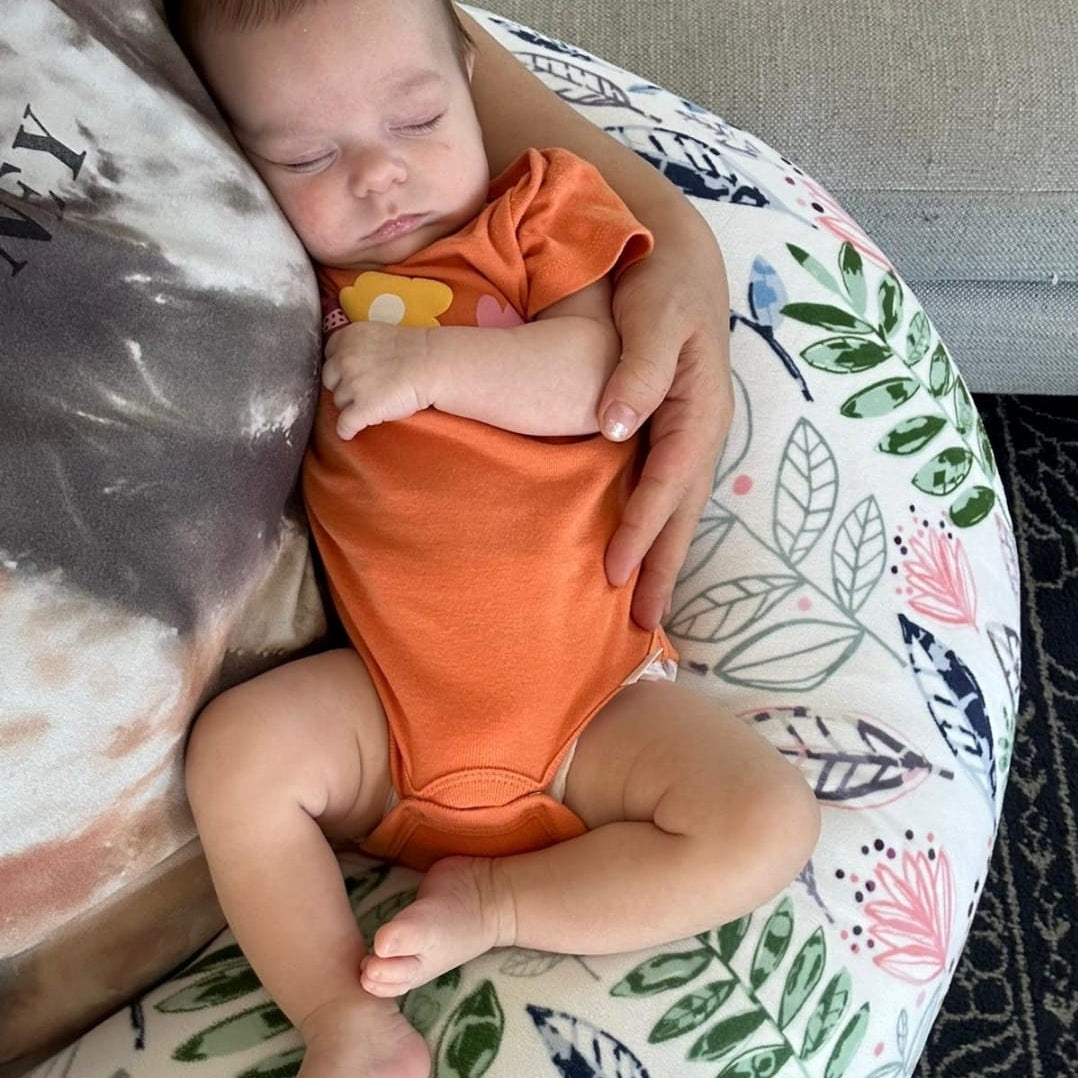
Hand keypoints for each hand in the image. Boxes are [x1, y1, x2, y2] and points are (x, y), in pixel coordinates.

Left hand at [321, 321, 433, 439]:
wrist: (434, 366)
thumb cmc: (415, 351)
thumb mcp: (378, 334)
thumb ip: (357, 344)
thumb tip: (349, 361)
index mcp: (346, 338)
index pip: (330, 356)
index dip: (341, 367)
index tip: (352, 373)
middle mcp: (343, 360)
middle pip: (330, 380)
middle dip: (343, 386)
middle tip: (364, 390)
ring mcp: (351, 386)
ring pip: (338, 402)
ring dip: (351, 405)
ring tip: (372, 405)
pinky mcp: (362, 410)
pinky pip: (344, 425)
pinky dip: (347, 430)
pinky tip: (351, 432)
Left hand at [599, 243, 733, 629]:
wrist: (682, 259)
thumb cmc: (663, 284)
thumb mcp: (653, 316)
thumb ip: (637, 368)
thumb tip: (615, 427)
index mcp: (700, 410)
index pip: (667, 484)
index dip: (641, 530)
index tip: (612, 572)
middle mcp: (703, 432)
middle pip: (682, 514)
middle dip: (662, 571)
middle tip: (641, 628)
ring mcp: (693, 435)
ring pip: (678, 511)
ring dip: (662, 560)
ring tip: (644, 611)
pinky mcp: (677, 432)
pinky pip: (669, 492)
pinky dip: (657, 529)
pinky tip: (641, 553)